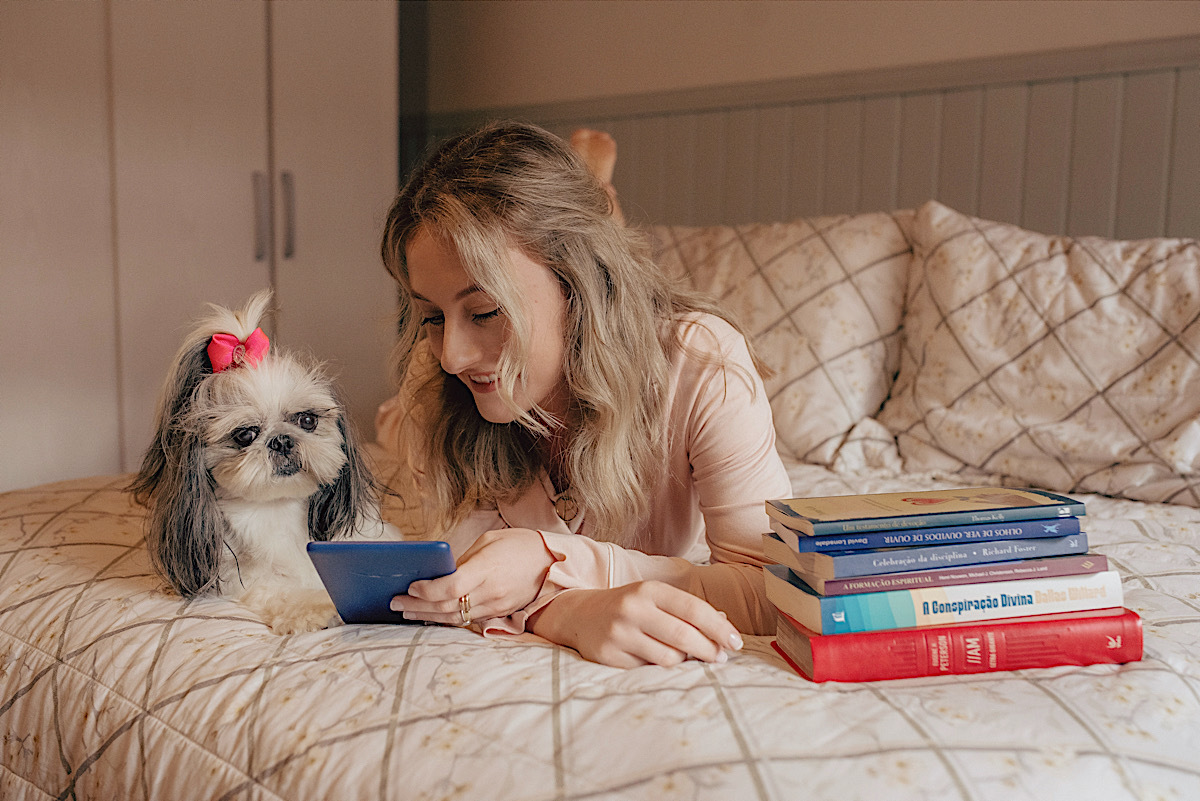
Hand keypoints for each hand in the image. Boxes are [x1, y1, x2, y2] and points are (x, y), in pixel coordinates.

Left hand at [389, 528, 553, 624]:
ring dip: (427, 616)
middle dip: (417, 606)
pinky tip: (430, 616)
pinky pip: (468, 620)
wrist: (553, 562)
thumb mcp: (489, 542)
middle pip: (447, 606)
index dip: (427, 591)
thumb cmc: (519, 544)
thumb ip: (464, 560)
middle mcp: (491, 591)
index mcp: (487, 569)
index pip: (451, 587)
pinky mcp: (499, 613)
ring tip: (406, 612)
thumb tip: (440, 574)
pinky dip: (446, 619)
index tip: (410, 586)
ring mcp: (496, 605)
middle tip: (394, 603)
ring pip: (455, 617)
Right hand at [528, 581, 743, 667]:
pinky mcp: (608, 657)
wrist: (580, 615)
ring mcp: (618, 634)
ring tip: (685, 658)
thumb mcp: (655, 598)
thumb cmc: (629, 607)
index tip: (735, 643)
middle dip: (709, 651)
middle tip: (720, 658)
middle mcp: (632, 609)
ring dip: (685, 663)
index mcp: (648, 590)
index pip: (693, 609)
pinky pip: (647, 672)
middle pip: (683, 636)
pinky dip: (659, 670)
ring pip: (668, 659)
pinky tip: (657, 662)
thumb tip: (724, 625)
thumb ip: (688, 610)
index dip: (718, 628)